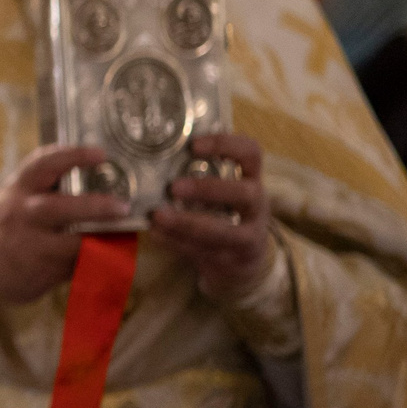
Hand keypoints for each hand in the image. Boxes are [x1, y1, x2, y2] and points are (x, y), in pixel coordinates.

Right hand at [0, 146, 129, 303]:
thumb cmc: (9, 224)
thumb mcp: (18, 199)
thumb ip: (50, 192)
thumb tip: (101, 184)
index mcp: (20, 188)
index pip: (43, 165)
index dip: (72, 156)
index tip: (101, 154)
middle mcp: (23, 214)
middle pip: (59, 208)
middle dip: (93, 207)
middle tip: (122, 206)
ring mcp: (29, 244)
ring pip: (70, 243)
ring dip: (100, 241)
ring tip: (124, 237)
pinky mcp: (39, 270)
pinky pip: (72, 265)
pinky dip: (92, 261)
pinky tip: (107, 258)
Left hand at [150, 133, 275, 302]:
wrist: (243, 263)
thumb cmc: (222, 214)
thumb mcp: (220, 193)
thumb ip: (197, 175)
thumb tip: (150, 155)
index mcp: (251, 179)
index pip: (251, 153)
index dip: (226, 145)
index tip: (193, 144)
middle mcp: (257, 206)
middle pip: (246, 194)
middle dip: (208, 189)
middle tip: (174, 187)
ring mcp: (250, 237)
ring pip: (225, 231)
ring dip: (187, 223)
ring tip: (158, 216)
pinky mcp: (233, 261)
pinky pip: (205, 252)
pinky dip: (177, 243)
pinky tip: (156, 234)